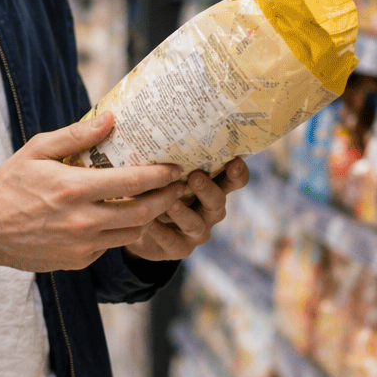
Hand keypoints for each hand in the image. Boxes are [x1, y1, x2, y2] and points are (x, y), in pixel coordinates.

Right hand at [0, 113, 187, 272]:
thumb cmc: (11, 183)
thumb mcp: (38, 150)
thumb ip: (76, 136)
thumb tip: (111, 119)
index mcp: (74, 189)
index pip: (132, 182)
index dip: (160, 175)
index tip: (176, 167)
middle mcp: (83, 221)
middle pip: (142, 212)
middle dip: (167, 198)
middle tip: (179, 185)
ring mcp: (82, 245)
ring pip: (131, 233)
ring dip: (150, 217)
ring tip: (159, 200)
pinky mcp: (78, 261)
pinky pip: (111, 245)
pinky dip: (122, 231)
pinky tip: (124, 216)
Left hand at [122, 157, 248, 262]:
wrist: (137, 225)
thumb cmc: (154, 188)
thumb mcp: (162, 171)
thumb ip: (166, 157)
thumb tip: (155, 127)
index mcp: (211, 186)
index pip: (234, 179)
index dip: (238, 173)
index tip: (235, 161)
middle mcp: (209, 209)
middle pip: (218, 201)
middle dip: (208, 189)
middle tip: (195, 176)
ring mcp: (197, 231)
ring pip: (196, 224)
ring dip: (183, 212)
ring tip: (169, 202)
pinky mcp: (180, 248)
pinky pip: (173, 242)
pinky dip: (161, 232)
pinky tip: (148, 224)